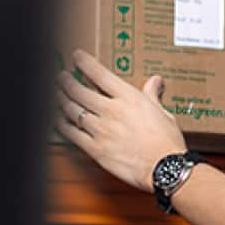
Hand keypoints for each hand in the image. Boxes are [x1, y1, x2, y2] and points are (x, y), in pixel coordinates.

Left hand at [56, 51, 188, 190]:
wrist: (165, 168)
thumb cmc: (167, 142)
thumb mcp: (163, 113)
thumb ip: (152, 95)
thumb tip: (155, 81)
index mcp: (129, 98)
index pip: (99, 73)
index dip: (84, 62)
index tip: (76, 56)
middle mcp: (111, 110)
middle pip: (78, 90)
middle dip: (66, 81)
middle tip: (61, 77)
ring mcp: (101, 129)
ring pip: (71, 109)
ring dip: (61, 100)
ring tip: (57, 95)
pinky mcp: (96, 148)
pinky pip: (71, 133)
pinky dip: (62, 125)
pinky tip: (58, 121)